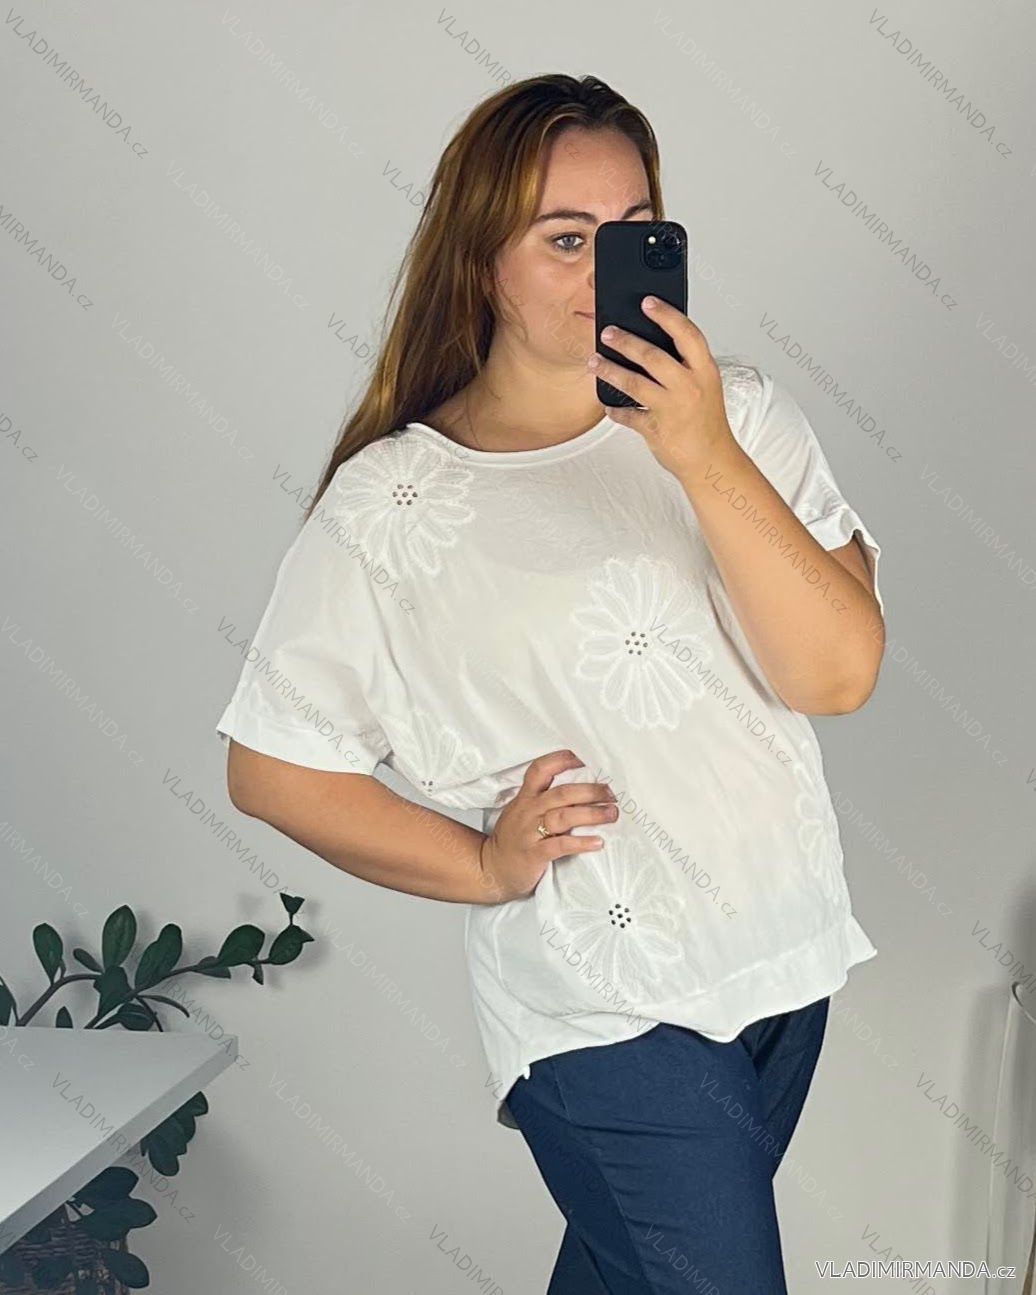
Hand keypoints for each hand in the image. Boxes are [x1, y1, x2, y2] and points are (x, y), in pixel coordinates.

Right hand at [479, 750, 618, 901]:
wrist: (491, 869)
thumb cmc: (513, 839)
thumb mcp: (522, 812)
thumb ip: (544, 799)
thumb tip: (581, 788)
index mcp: (526, 798)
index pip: (541, 769)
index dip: (562, 760)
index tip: (586, 759)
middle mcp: (528, 810)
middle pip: (561, 793)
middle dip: (590, 791)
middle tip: (612, 793)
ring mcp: (530, 832)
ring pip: (563, 816)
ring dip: (592, 814)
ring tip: (612, 814)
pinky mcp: (534, 854)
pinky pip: (560, 845)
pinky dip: (581, 843)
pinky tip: (598, 842)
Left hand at [587, 295, 734, 479]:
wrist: (712, 460)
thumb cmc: (706, 421)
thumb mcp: (705, 385)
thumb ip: (686, 364)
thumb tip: (652, 341)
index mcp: (705, 371)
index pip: (686, 334)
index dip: (666, 315)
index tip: (647, 302)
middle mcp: (689, 387)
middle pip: (653, 356)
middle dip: (626, 342)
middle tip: (608, 333)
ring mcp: (672, 409)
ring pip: (634, 384)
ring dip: (610, 371)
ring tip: (595, 362)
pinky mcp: (656, 430)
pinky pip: (628, 415)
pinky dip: (616, 410)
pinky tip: (608, 405)